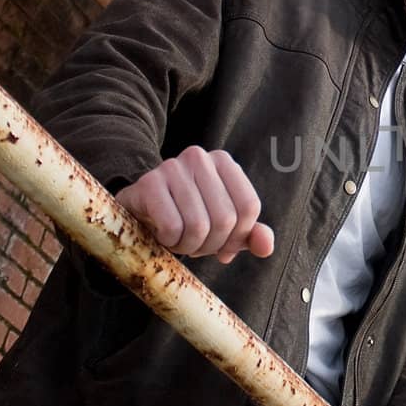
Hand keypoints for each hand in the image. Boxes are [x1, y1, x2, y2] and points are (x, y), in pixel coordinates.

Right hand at [117, 146, 274, 262]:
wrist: (138, 210)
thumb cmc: (186, 217)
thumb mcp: (223, 227)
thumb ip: (248, 234)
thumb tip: (267, 247)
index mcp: (223, 161)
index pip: (249, 207)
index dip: (238, 236)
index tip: (222, 244)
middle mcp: (199, 157)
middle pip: (225, 219)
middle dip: (211, 245)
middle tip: (196, 245)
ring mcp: (172, 167)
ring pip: (199, 226)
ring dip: (189, 246)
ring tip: (179, 241)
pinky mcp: (148, 183)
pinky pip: (173, 227)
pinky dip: (170, 242)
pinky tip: (162, 234)